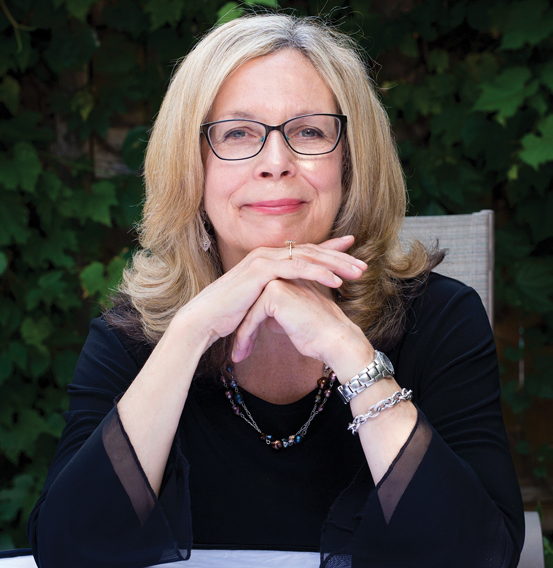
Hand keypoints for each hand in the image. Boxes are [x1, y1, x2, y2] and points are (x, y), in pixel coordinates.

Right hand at [171, 236, 366, 353]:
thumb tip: (288, 299)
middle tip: (363, 264)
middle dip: (339, 257)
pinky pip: (296, 268)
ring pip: (308, 257)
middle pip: (310, 251)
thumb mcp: (258, 300)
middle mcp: (266, 253)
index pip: (304, 251)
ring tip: (358, 273)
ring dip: (336, 264)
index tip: (351, 249)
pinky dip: (318, 273)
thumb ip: (274, 293)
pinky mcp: (261, 270)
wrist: (205, 319)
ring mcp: (263, 259)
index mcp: (267, 259)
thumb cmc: (229, 314)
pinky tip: (336, 280)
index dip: (329, 249)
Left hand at [232, 254, 373, 381]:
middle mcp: (284, 275)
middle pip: (252, 303)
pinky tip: (241, 354)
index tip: (244, 342)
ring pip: (250, 310)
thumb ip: (281, 315)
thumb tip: (268, 321)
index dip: (251, 322)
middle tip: (236, 352)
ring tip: (237, 356)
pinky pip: (252, 317)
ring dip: (242, 335)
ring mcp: (279, 280)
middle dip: (242, 328)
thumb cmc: (319, 335)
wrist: (336, 341)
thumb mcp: (295, 322)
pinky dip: (245, 337)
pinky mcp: (275, 293)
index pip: (261, 299)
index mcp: (291, 278)